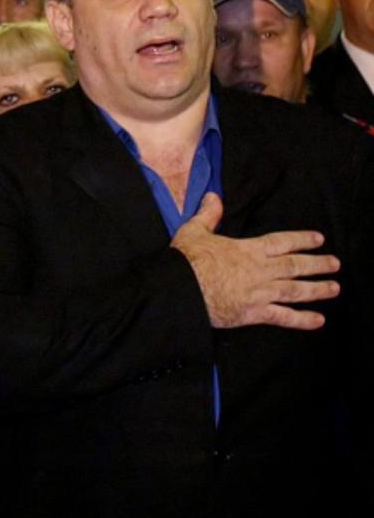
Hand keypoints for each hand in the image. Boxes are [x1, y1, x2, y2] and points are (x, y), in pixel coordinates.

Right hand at [171, 193, 339, 329]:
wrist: (181, 288)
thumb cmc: (187, 260)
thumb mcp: (194, 230)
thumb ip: (208, 214)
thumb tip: (213, 196)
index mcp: (249, 250)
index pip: (282, 242)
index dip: (302, 240)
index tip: (318, 239)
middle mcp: (261, 270)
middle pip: (296, 266)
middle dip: (318, 264)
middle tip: (335, 264)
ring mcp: (260, 292)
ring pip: (296, 290)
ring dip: (318, 289)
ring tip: (334, 288)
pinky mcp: (254, 313)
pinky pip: (284, 317)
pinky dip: (302, 319)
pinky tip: (318, 320)